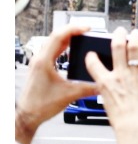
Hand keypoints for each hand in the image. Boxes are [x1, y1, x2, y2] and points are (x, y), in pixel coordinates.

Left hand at [16, 24, 98, 143]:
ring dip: (68, 37)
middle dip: (73, 30)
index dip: (74, 29)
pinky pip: (53, 50)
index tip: (87, 28)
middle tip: (88, 30)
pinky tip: (72, 49)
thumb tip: (103, 83)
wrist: (28, 115)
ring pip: (54, 42)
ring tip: (82, 36)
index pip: (58, 36)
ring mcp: (39, 63)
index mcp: (44, 61)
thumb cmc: (40, 106)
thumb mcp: (69, 95)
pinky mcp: (41, 67)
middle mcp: (40, 59)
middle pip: (56, 36)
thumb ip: (89, 88)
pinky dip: (64, 46)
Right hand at [86, 29, 137, 133]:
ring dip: (136, 37)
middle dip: (118, 36)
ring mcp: (136, 74)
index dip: (91, 56)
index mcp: (106, 82)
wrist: (134, 126)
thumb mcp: (106, 102)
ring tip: (136, 32)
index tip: (92, 52)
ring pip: (135, 48)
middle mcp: (120, 74)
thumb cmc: (121, 119)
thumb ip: (107, 89)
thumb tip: (109, 86)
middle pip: (117, 47)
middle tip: (120, 32)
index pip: (93, 64)